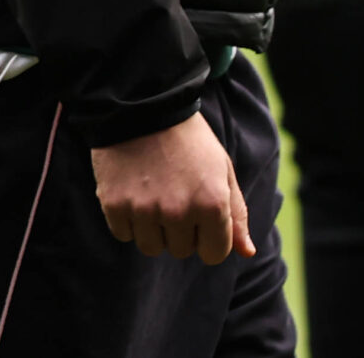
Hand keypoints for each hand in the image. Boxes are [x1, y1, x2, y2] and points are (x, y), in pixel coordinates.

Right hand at [90, 112, 252, 264]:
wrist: (147, 108)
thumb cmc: (191, 142)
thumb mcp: (223, 171)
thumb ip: (236, 214)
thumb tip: (247, 253)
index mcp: (213, 203)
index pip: (214, 254)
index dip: (210, 238)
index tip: (202, 218)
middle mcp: (179, 212)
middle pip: (181, 251)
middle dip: (182, 230)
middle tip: (177, 194)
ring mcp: (146, 211)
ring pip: (152, 247)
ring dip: (154, 228)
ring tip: (156, 193)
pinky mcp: (116, 207)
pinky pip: (124, 235)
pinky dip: (129, 219)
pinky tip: (135, 190)